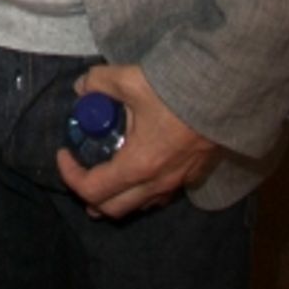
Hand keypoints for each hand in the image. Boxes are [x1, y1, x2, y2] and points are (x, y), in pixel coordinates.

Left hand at [56, 64, 220, 218]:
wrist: (225, 94)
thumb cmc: (176, 91)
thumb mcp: (129, 79)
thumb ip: (99, 83)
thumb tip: (81, 88)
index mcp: (138, 165)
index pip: (92, 189)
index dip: (70, 175)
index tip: (63, 154)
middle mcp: (157, 184)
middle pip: (112, 209)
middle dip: (89, 196)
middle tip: (80, 171)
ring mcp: (177, 184)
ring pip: (138, 206)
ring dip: (116, 197)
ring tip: (105, 175)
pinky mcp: (193, 177)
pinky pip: (160, 196)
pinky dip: (141, 190)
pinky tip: (139, 169)